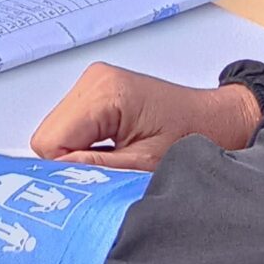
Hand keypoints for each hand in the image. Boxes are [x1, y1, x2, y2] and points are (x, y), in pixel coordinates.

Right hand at [31, 62, 259, 170]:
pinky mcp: (95, 91)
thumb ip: (96, 171)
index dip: (66, 171)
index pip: (49, 141)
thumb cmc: (193, 136)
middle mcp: (93, 80)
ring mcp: (92, 83)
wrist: (215, 121)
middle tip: (109, 171)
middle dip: (70, 162)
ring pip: (54, 133)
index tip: (92, 183)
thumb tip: (56, 179)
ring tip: (115, 159)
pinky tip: (111, 149)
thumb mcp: (145, 165)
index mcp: (105, 93)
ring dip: (77, 154)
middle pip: (48, 136)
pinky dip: (83, 145)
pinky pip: (68, 126)